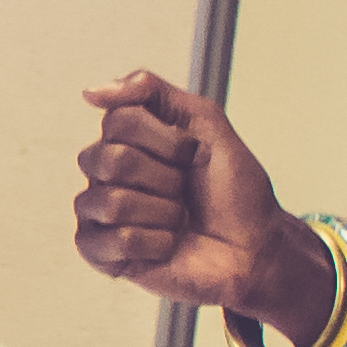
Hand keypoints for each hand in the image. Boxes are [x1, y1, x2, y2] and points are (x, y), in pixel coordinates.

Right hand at [73, 71, 334, 336]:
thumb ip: (149, 90)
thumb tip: (91, 92)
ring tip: (177, 219)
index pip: (120, 121)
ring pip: (113, 202)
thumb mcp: (206, 121)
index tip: (193, 154)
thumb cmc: (234, 191)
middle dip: (167, 177)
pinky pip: (116, 241)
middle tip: (185, 190)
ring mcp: (98, 215)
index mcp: (124, 141)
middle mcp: (104, 174)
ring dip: (164, 212)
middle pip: (112, 160)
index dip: (167, 141)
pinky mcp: (101, 255)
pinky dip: (156, 243)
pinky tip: (167, 245)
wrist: (256, 246)